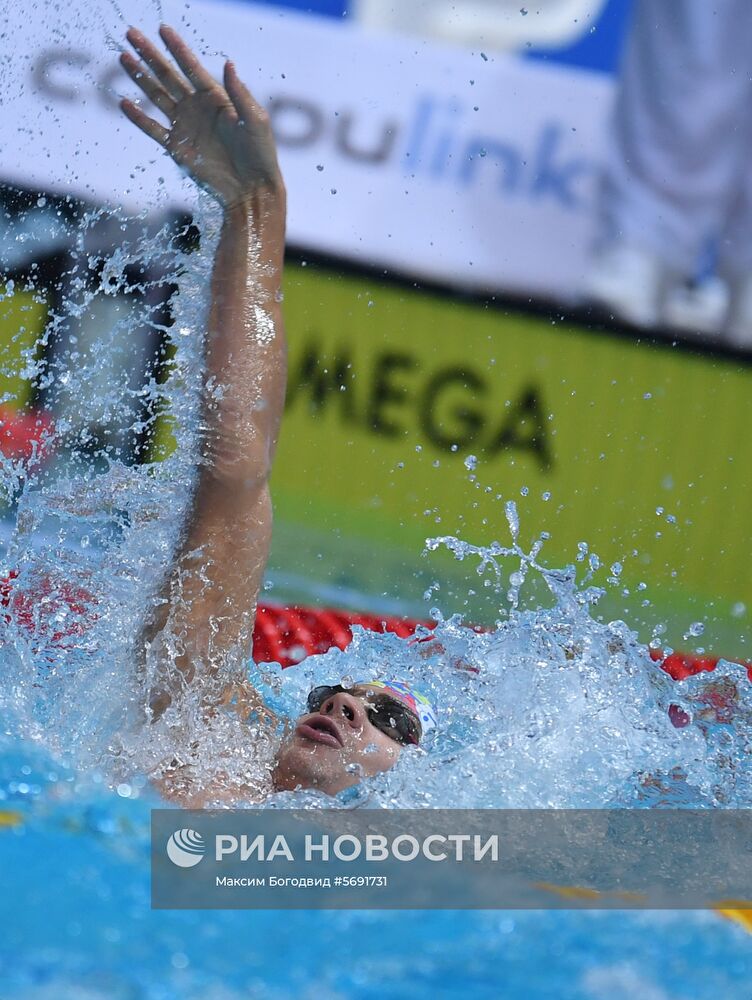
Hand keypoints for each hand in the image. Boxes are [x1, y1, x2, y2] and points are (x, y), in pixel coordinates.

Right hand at [120, 25, 283, 210]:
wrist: (251, 187)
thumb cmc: (260, 153)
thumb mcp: (255, 120)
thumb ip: (239, 93)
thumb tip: (228, 63)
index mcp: (216, 97)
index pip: (192, 67)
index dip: (177, 48)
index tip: (162, 30)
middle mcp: (197, 108)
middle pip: (168, 75)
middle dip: (150, 55)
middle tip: (131, 34)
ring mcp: (185, 126)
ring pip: (157, 96)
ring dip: (140, 78)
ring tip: (124, 58)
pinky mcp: (177, 147)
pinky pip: (153, 129)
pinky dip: (139, 118)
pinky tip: (125, 103)